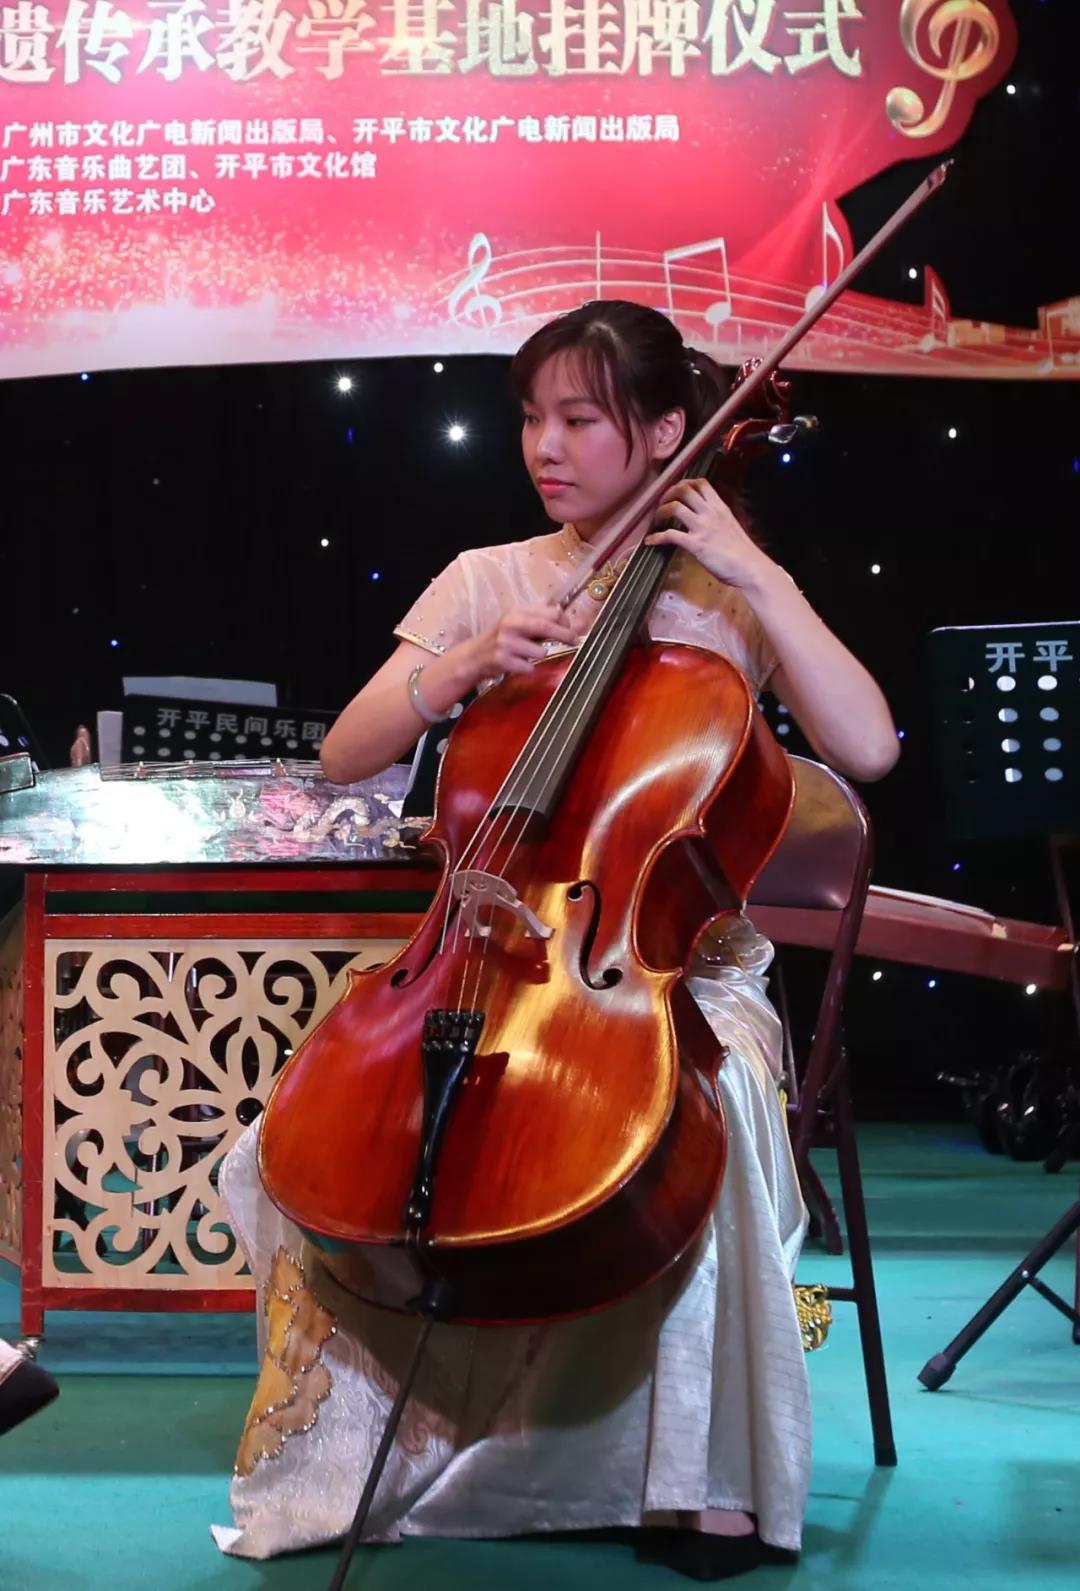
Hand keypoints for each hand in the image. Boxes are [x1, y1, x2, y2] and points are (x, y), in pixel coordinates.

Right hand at [469, 603, 580, 680]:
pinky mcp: (502, 660)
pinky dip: (528, 669)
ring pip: (540, 652)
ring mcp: (506, 642)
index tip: (572, 630)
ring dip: (540, 656)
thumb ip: (548, 623)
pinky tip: (518, 665)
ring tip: (529, 656)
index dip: (566, 622)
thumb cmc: (503, 640)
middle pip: (546, 626)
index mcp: (518, 611)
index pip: (551, 611)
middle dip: (565, 635)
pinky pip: (528, 668)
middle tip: (575, 642)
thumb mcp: (521, 625)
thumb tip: (582, 624)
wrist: (474, 657)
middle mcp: (511, 623)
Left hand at [644, 479, 771, 590]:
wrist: (750, 567)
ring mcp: (702, 528)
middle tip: (662, 503)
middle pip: (684, 490)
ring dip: (660, 511)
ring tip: (656, 520)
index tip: (676, 490)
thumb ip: (715, 519)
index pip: (701, 483)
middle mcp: (710, 512)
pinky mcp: (696, 544)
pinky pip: (670, 535)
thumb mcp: (730, 526)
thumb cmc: (742, 551)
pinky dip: (657, 537)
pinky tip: (650, 541)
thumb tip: (701, 519)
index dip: (684, 483)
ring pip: (675, 507)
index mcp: (720, 507)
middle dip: (668, 493)